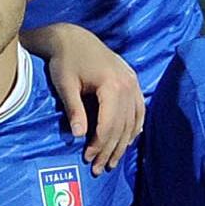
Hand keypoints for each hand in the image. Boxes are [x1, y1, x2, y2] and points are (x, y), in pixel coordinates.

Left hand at [28, 26, 142, 171]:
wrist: (73, 37)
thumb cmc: (65, 60)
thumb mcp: (65, 84)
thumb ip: (74, 109)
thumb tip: (79, 135)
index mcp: (112, 84)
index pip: (110, 123)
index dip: (100, 144)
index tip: (88, 158)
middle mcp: (128, 84)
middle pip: (123, 125)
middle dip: (111, 149)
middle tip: (99, 168)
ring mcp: (133, 82)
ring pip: (133, 120)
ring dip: (124, 143)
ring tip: (113, 161)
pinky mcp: (132, 80)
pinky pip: (139, 109)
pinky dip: (135, 127)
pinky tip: (129, 141)